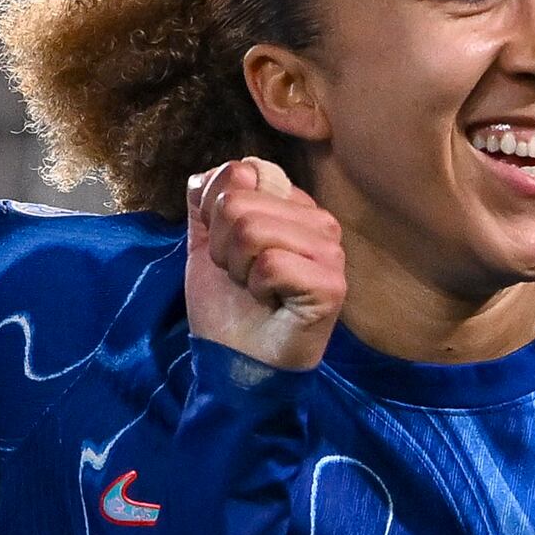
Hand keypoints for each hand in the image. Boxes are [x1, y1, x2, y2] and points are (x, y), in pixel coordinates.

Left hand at [181, 157, 345, 371]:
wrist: (236, 363)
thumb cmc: (227, 307)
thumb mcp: (205, 247)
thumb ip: (204, 206)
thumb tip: (203, 175)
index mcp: (292, 205)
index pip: (243, 171)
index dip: (214, 213)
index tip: (225, 250)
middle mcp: (318, 221)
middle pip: (239, 201)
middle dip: (221, 245)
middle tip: (240, 276)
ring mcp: (330, 252)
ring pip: (252, 229)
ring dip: (237, 267)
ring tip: (254, 288)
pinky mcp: (331, 284)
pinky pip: (271, 264)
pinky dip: (257, 287)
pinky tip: (271, 303)